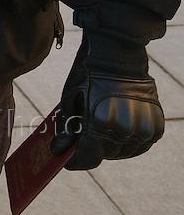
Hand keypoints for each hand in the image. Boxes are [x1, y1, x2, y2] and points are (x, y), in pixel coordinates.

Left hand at [51, 39, 164, 169]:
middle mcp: (124, 129)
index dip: (75, 162)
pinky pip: (141, 145)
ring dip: (110, 146)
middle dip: (92, 149)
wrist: (116, 53)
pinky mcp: (155, 125)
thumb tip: (58, 151)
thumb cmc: (88, 74)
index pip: (88, 157)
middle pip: (105, 155)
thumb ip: (67, 129)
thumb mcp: (70, 99)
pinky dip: (128, 142)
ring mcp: (142, 128)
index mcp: (101, 122)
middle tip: (83, 138)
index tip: (66, 160)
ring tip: (100, 130)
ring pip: (123, 151)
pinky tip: (117, 131)